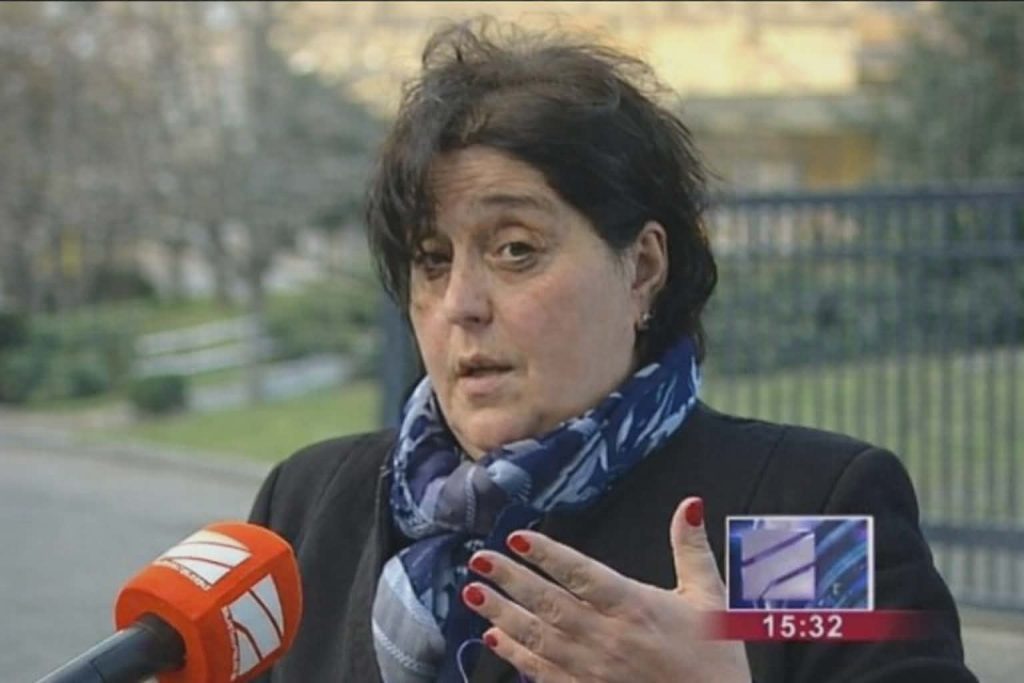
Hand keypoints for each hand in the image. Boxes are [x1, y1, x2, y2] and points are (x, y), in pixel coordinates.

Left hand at [461, 497, 749, 682]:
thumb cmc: (715, 660)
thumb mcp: (711, 599)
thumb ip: (691, 550)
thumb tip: (689, 504)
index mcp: (635, 607)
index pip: (582, 574)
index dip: (548, 555)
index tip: (516, 537)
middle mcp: (607, 637)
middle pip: (550, 603)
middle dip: (511, 580)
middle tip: (479, 559)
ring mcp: (592, 670)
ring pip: (539, 637)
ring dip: (502, 614)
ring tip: (472, 593)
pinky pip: (542, 672)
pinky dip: (516, 654)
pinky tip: (493, 637)